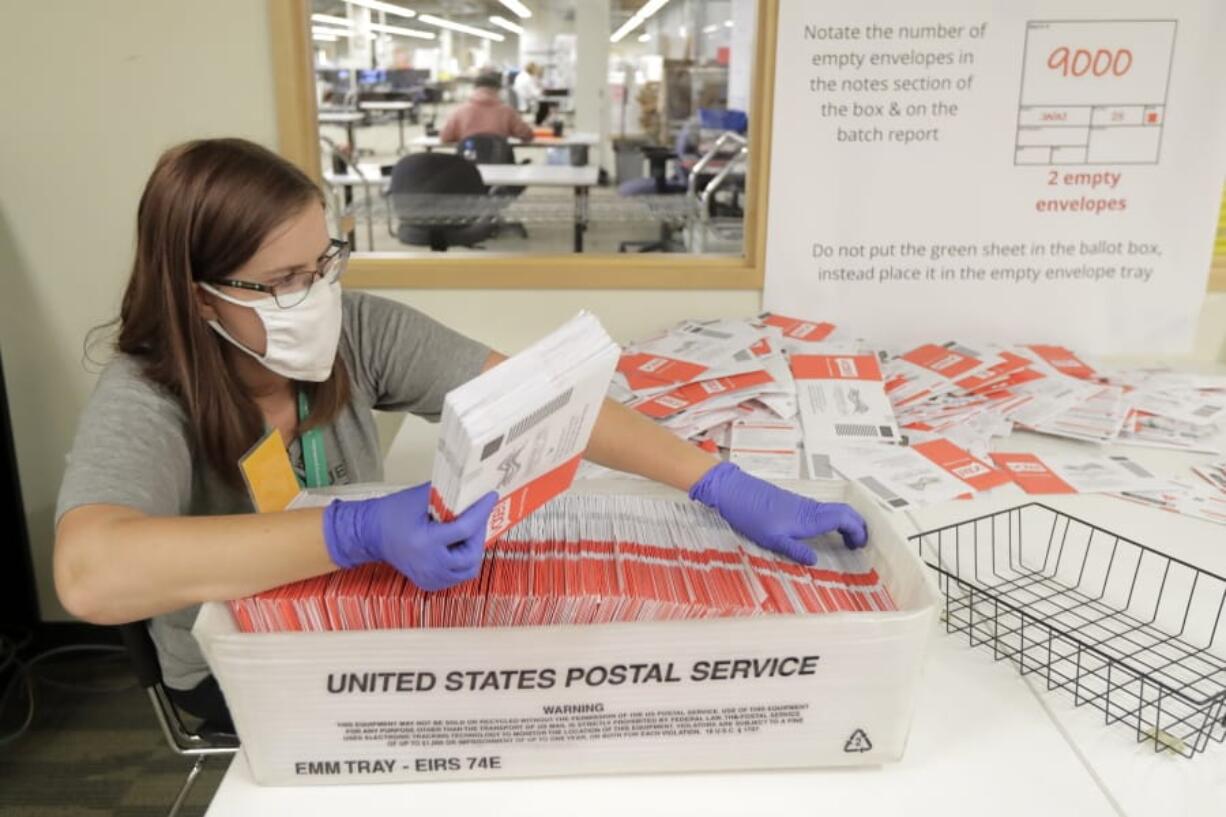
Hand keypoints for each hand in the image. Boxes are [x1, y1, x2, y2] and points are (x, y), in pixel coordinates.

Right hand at [322, 483, 497, 590]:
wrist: (369, 534)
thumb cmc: (392, 513)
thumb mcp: (420, 498)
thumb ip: (448, 496)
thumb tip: (474, 490)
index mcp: (425, 542)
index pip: (464, 529)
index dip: (481, 511)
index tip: (490, 497)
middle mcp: (429, 565)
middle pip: (470, 554)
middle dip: (478, 534)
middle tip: (477, 517)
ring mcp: (429, 578)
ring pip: (467, 569)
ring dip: (473, 549)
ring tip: (468, 531)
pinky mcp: (429, 583)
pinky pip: (456, 576)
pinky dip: (463, 562)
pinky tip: (458, 545)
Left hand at [688, 462, 867, 564]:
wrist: (736, 492)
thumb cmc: (752, 516)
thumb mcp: (772, 540)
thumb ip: (796, 551)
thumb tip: (815, 561)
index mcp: (809, 518)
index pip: (844, 519)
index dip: (858, 530)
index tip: (861, 545)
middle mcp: (810, 509)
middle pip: (845, 511)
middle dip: (858, 526)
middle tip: (860, 543)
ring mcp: (803, 504)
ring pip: (835, 510)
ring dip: (847, 523)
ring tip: (848, 540)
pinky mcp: (795, 503)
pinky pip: (823, 510)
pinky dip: (834, 520)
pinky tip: (827, 531)